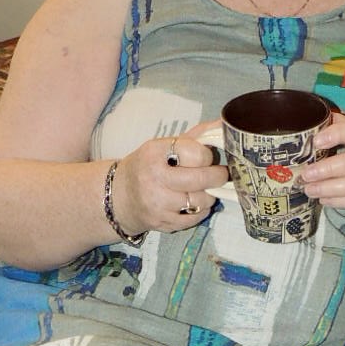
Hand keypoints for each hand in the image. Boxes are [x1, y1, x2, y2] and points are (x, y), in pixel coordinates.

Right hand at [110, 130, 228, 235]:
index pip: (196, 153)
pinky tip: (194, 204)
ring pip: (200, 201)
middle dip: (217, 177)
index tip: (206, 157)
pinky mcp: (161, 222)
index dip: (206, 156)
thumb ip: (195, 136)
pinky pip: (194, 219)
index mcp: (154, 152)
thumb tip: (225, 124)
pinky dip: (200, 211)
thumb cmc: (148, 166)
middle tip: (221, 175)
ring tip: (203, 190)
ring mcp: (157, 203)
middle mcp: (154, 177)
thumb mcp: (163, 146)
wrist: (119, 197)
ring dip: (209, 195)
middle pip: (201, 179)